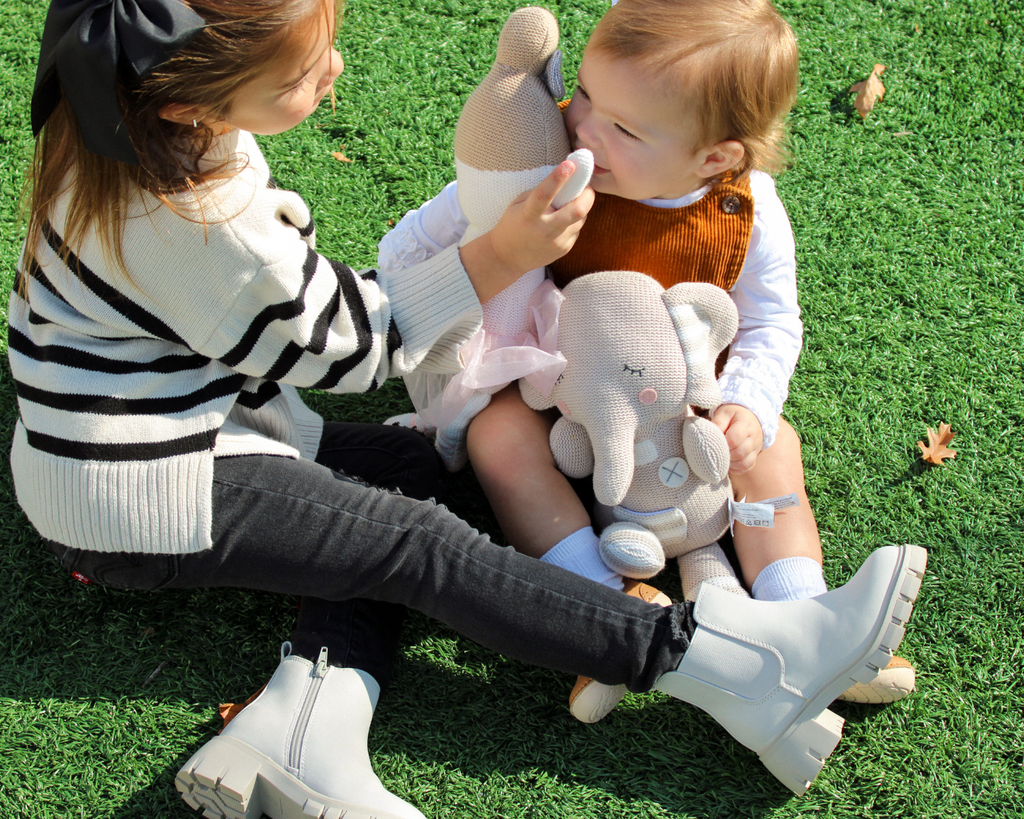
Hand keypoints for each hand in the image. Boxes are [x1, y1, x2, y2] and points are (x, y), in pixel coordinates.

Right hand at [459, 161, 594, 302]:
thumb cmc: (513, 224)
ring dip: (579, 209)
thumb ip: (540, 193)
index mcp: (529, 214)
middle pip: (576, 211)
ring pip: (580, 219)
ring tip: (566, 208)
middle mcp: (545, 229)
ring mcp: (556, 242)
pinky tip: (559, 225)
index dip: (558, 178)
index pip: (544, 194)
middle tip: (587, 189)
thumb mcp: (519, 205)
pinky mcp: (564, 249)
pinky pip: (576, 230)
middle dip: (587, 196)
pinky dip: (572, 223)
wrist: (508, 258)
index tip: (570, 164)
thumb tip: (567, 182)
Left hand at [712, 404, 763, 474]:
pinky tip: (728, 464)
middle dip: (725, 455)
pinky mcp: (754, 456)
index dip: (722, 444)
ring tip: (721, 458)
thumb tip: (708, 436)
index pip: (734, 438)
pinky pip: (747, 467)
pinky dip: (736, 469)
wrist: (749, 417)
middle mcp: (753, 437)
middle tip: (715, 452)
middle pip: (740, 453)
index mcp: (745, 424)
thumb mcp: (724, 413)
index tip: (714, 443)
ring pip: (745, 463)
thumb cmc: (733, 415)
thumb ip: (717, 423)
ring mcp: (755, 448)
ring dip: (730, 464)